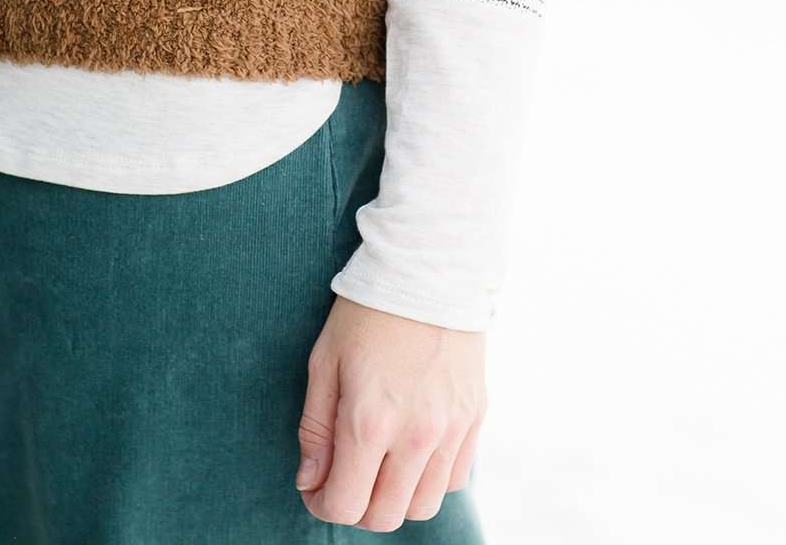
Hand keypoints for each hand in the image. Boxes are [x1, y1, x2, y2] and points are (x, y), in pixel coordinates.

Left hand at [295, 294, 487, 531]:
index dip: (322, 504)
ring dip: (395, 497)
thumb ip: (315, 428)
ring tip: (380, 463)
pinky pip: (454, 479)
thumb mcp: (325, 361)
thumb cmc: (367, 311)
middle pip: (385, 516)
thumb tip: (311, 481)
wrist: (429, 268)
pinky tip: (412, 448)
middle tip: (345, 476)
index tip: (316, 486)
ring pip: (423, 506)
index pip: (345, 506)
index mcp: (369, 421)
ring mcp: (451, 428)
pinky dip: (429, 478)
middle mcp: (415, 435)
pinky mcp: (475, 417)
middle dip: (356, 506)